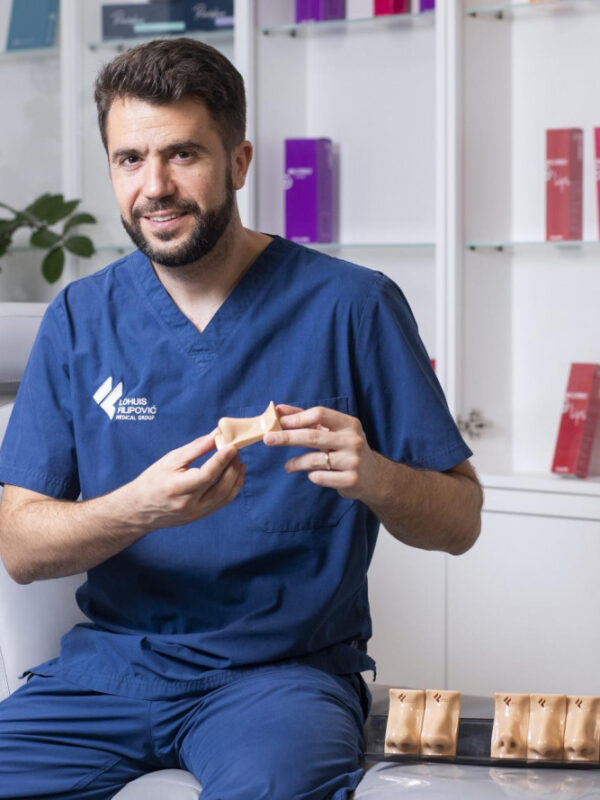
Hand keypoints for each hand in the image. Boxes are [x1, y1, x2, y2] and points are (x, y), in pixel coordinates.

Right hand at [127, 431, 244, 530]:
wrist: (140, 509)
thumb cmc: (152, 480)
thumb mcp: (170, 460)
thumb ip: (195, 448)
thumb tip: (216, 435)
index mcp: (176, 488)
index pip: (206, 475)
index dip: (222, 460)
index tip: (232, 446)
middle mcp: (188, 504)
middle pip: (220, 487)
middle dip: (232, 467)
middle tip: (236, 450)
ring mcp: (196, 513)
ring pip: (225, 496)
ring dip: (236, 477)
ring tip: (238, 460)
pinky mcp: (201, 516)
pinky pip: (223, 502)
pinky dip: (233, 487)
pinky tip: (234, 474)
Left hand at [263, 404, 379, 501]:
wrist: (374, 477)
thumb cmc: (346, 448)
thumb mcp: (333, 430)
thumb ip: (307, 419)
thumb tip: (279, 410)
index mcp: (349, 424)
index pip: (320, 414)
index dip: (297, 417)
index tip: (279, 421)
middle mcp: (352, 440)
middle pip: (313, 437)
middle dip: (287, 438)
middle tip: (268, 439)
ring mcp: (353, 461)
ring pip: (314, 460)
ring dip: (295, 463)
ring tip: (288, 466)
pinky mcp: (351, 480)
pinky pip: (320, 478)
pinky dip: (311, 476)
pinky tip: (312, 475)